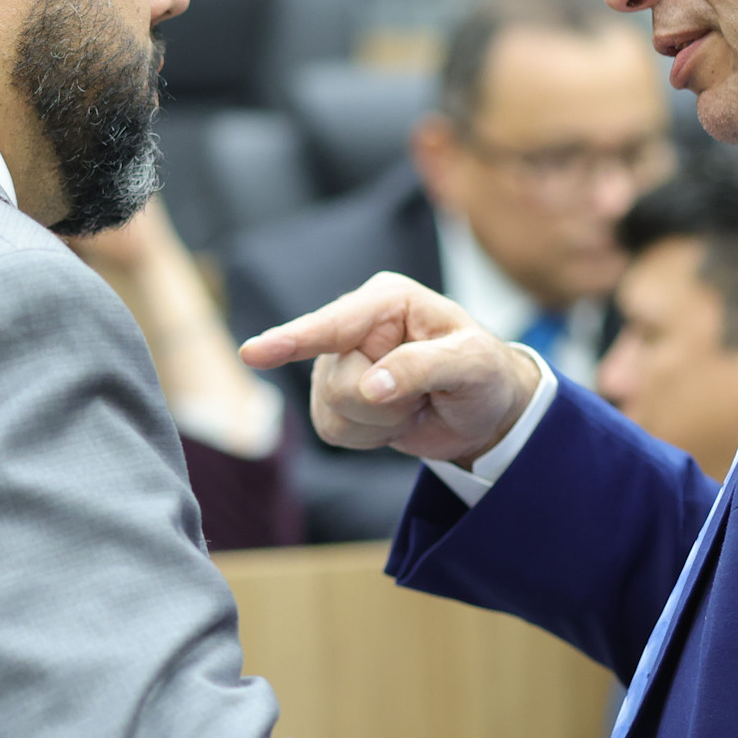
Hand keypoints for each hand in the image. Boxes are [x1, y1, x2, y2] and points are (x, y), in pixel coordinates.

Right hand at [239, 271, 541, 464]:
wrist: (484, 411)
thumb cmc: (484, 374)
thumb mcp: (472, 365)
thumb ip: (423, 368)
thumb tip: (372, 386)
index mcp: (387, 301)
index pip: (333, 324)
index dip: (292, 340)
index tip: (253, 354)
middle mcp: (355, 327)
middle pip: (337, 381)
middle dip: (385, 403)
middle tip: (426, 396)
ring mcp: (339, 362)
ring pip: (333, 409)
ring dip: (382, 422)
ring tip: (414, 404)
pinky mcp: (334, 399)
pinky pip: (332, 429)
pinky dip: (370, 437)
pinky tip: (397, 419)